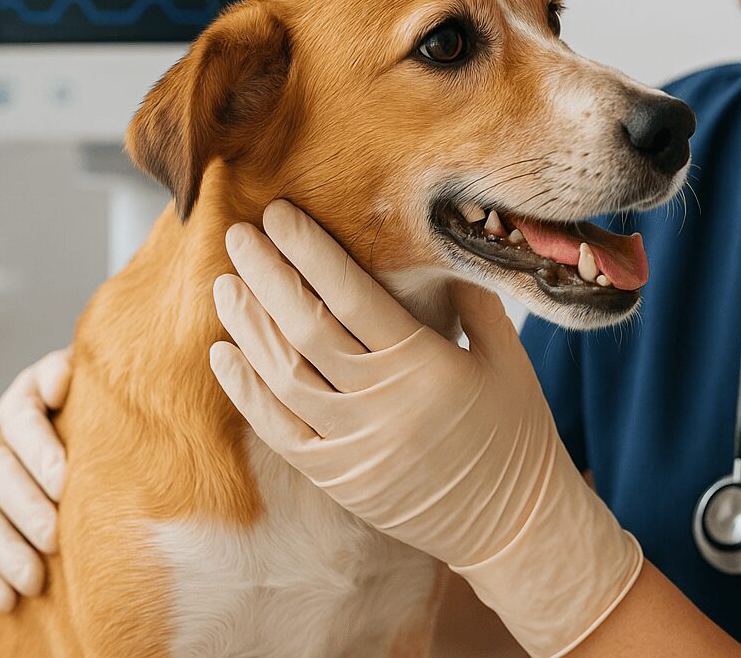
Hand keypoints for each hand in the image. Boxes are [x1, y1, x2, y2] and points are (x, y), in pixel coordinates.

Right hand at [0, 346, 72, 611]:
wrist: (87, 413)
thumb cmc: (104, 398)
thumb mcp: (98, 378)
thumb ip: (80, 376)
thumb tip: (61, 379)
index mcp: (25, 397)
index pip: (23, 421)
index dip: (40, 452)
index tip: (64, 480)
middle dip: (24, 509)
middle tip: (55, 537)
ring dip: (4, 551)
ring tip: (34, 581)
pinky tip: (7, 601)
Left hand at [211, 199, 642, 657]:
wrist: (513, 525)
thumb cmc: (516, 432)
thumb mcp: (507, 357)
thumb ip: (472, 300)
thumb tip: (437, 247)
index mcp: (425, 365)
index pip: (351, 295)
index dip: (310, 251)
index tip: (280, 215)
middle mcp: (381, 403)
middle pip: (306, 327)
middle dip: (266, 275)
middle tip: (237, 235)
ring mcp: (354, 445)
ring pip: (283, 375)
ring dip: (248, 326)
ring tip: (225, 285)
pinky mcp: (337, 478)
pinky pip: (278, 430)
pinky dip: (246, 391)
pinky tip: (224, 355)